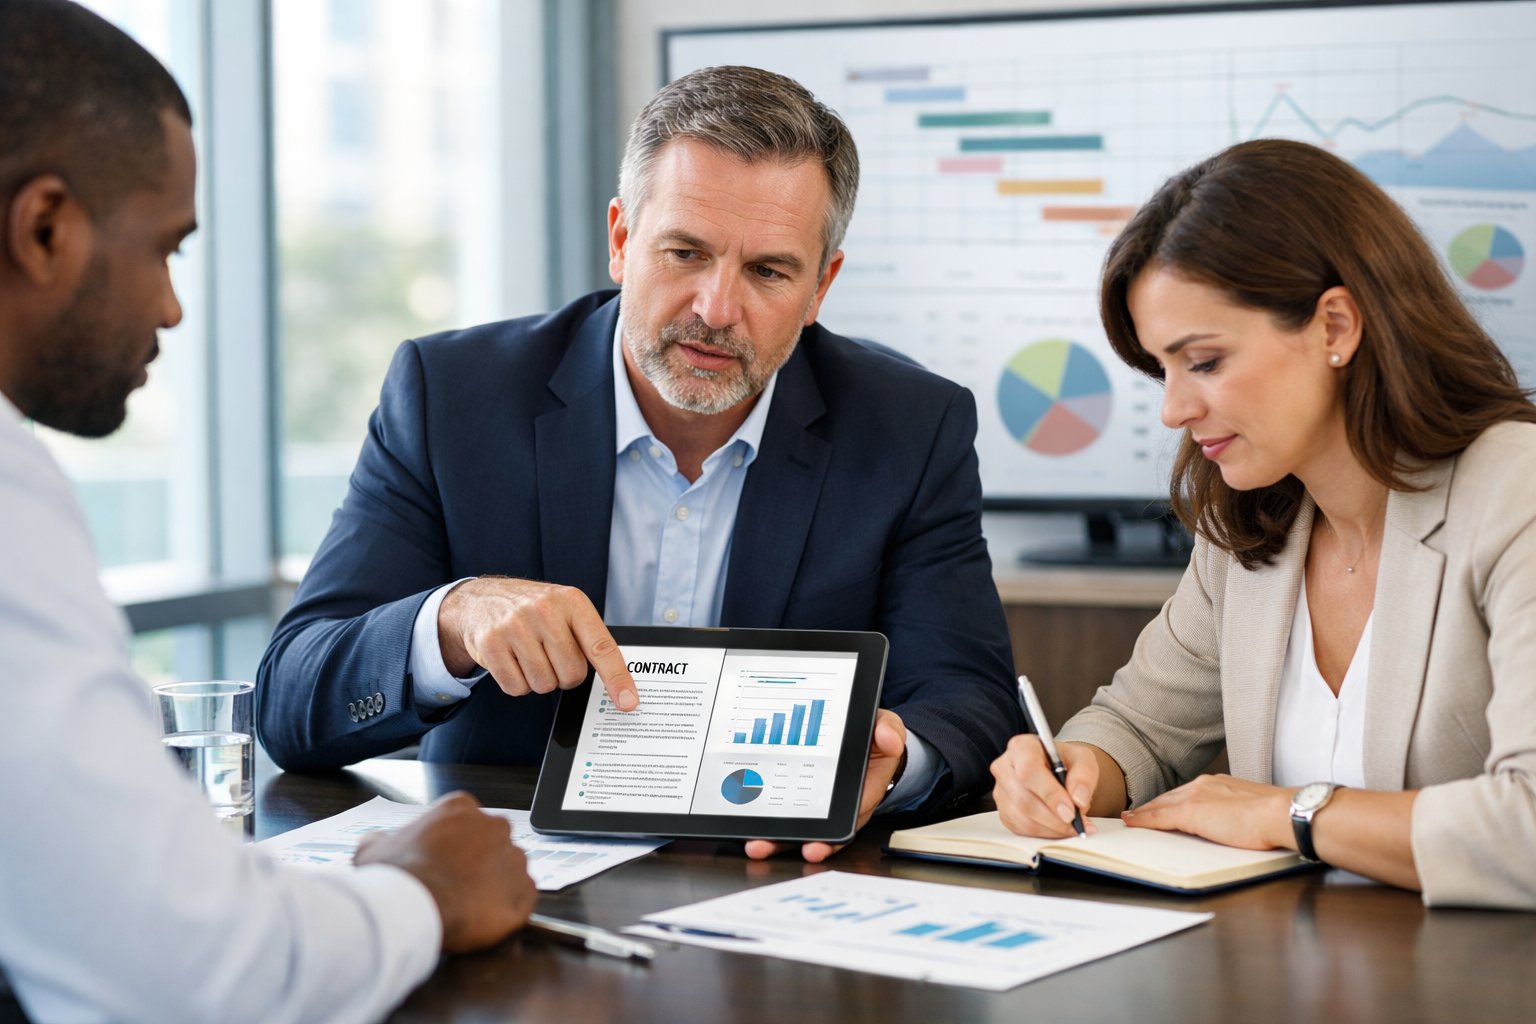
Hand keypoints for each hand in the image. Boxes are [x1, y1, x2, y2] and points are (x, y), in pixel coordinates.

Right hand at [354, 792, 537, 952]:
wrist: (414, 908)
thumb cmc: (395, 877)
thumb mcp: (372, 849)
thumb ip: (381, 839)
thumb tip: (377, 840)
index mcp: (460, 808)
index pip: (465, 823)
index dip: (453, 846)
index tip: (442, 864)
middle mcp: (494, 826)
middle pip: (492, 842)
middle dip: (479, 862)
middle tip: (456, 885)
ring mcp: (514, 858)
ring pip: (509, 869)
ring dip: (495, 885)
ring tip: (469, 905)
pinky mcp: (525, 890)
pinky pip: (523, 897)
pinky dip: (509, 908)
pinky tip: (486, 918)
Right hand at [438, 576, 638, 710]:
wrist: (480, 599)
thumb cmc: (532, 609)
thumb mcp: (564, 609)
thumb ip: (589, 638)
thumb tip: (619, 683)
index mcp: (571, 601)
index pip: (601, 647)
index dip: (617, 678)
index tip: (629, 702)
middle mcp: (544, 610)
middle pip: (572, 675)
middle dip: (564, 675)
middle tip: (550, 655)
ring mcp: (515, 626)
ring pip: (544, 685)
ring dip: (539, 679)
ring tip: (528, 654)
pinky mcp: (490, 644)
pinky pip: (516, 688)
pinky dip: (517, 683)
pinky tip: (511, 659)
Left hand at [744, 708, 906, 863]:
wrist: (865, 735)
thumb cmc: (874, 737)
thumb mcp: (886, 728)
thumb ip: (888, 732)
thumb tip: (889, 740)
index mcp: (863, 792)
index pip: (846, 819)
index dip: (831, 836)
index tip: (815, 845)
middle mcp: (839, 804)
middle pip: (817, 831)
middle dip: (792, 842)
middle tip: (766, 847)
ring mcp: (820, 803)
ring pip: (799, 827)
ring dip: (775, 839)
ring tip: (755, 845)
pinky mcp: (802, 797)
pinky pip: (786, 813)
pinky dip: (769, 821)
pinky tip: (749, 825)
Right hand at [990, 735, 1098, 837]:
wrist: (1058, 771)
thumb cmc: (1066, 761)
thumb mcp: (1083, 759)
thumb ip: (1084, 775)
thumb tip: (1078, 800)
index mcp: (1022, 747)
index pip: (1028, 771)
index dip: (1050, 794)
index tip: (1070, 810)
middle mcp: (1005, 767)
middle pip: (1023, 799)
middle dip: (1054, 818)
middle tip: (1076, 822)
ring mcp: (1001, 791)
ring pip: (1022, 818)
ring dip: (1052, 828)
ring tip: (1073, 825)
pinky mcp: (1004, 811)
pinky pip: (1021, 829)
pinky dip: (1045, 833)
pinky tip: (1059, 827)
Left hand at [1122, 774, 1293, 850]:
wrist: (1281, 813)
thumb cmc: (1277, 815)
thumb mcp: (1253, 808)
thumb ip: (1239, 810)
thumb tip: (1241, 821)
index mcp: (1219, 784)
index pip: (1187, 793)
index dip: (1171, 801)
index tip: (1161, 806)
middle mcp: (1203, 785)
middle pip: (1169, 797)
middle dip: (1153, 806)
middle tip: (1137, 813)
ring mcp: (1195, 798)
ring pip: (1160, 805)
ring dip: (1144, 812)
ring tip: (1130, 818)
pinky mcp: (1190, 813)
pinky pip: (1158, 817)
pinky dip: (1143, 820)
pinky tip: (1132, 822)